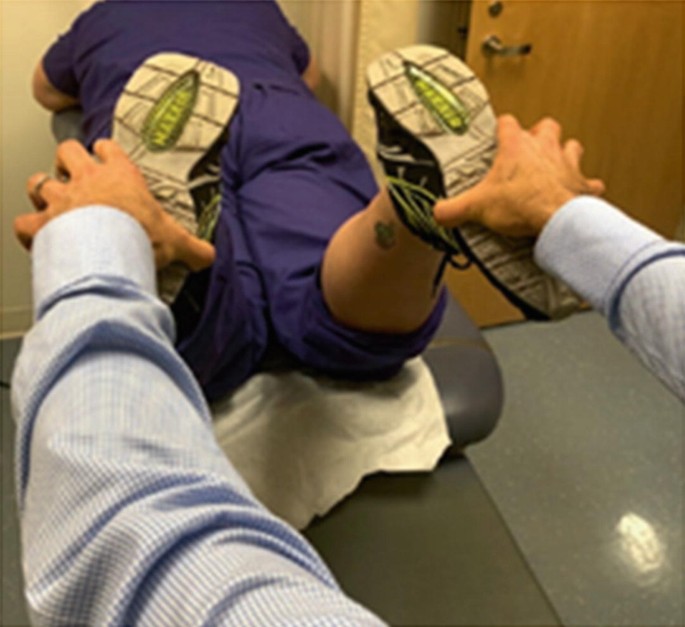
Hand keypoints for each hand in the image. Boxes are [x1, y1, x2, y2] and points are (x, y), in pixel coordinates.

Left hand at [16, 139, 214, 271]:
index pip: (109, 149)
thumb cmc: (140, 238)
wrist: (111, 253)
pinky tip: (36, 235)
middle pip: (68, 152)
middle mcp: (87, 181)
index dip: (106, 151)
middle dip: (68, 161)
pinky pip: (25, 222)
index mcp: (120, 177)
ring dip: (44, 190)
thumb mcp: (176, 242)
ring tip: (51, 202)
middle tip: (74, 174)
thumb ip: (194, 247)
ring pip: (39, 181)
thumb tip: (210, 256)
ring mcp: (61, 200)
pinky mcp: (43, 224)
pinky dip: (28, 229)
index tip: (108, 155)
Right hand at [433, 115, 605, 236]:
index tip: (498, 131)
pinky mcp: (581, 184)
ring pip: (571, 146)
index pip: (507, 123)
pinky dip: (586, 186)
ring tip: (557, 159)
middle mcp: (544, 149)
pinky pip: (589, 182)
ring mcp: (566, 164)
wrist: (556, 219)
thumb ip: (453, 209)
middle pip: (545, 127)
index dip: (501, 126)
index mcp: (516, 147)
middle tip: (531, 143)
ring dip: (565, 151)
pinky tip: (583, 190)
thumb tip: (438, 212)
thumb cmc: (524, 205)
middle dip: (539, 133)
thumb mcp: (477, 207)